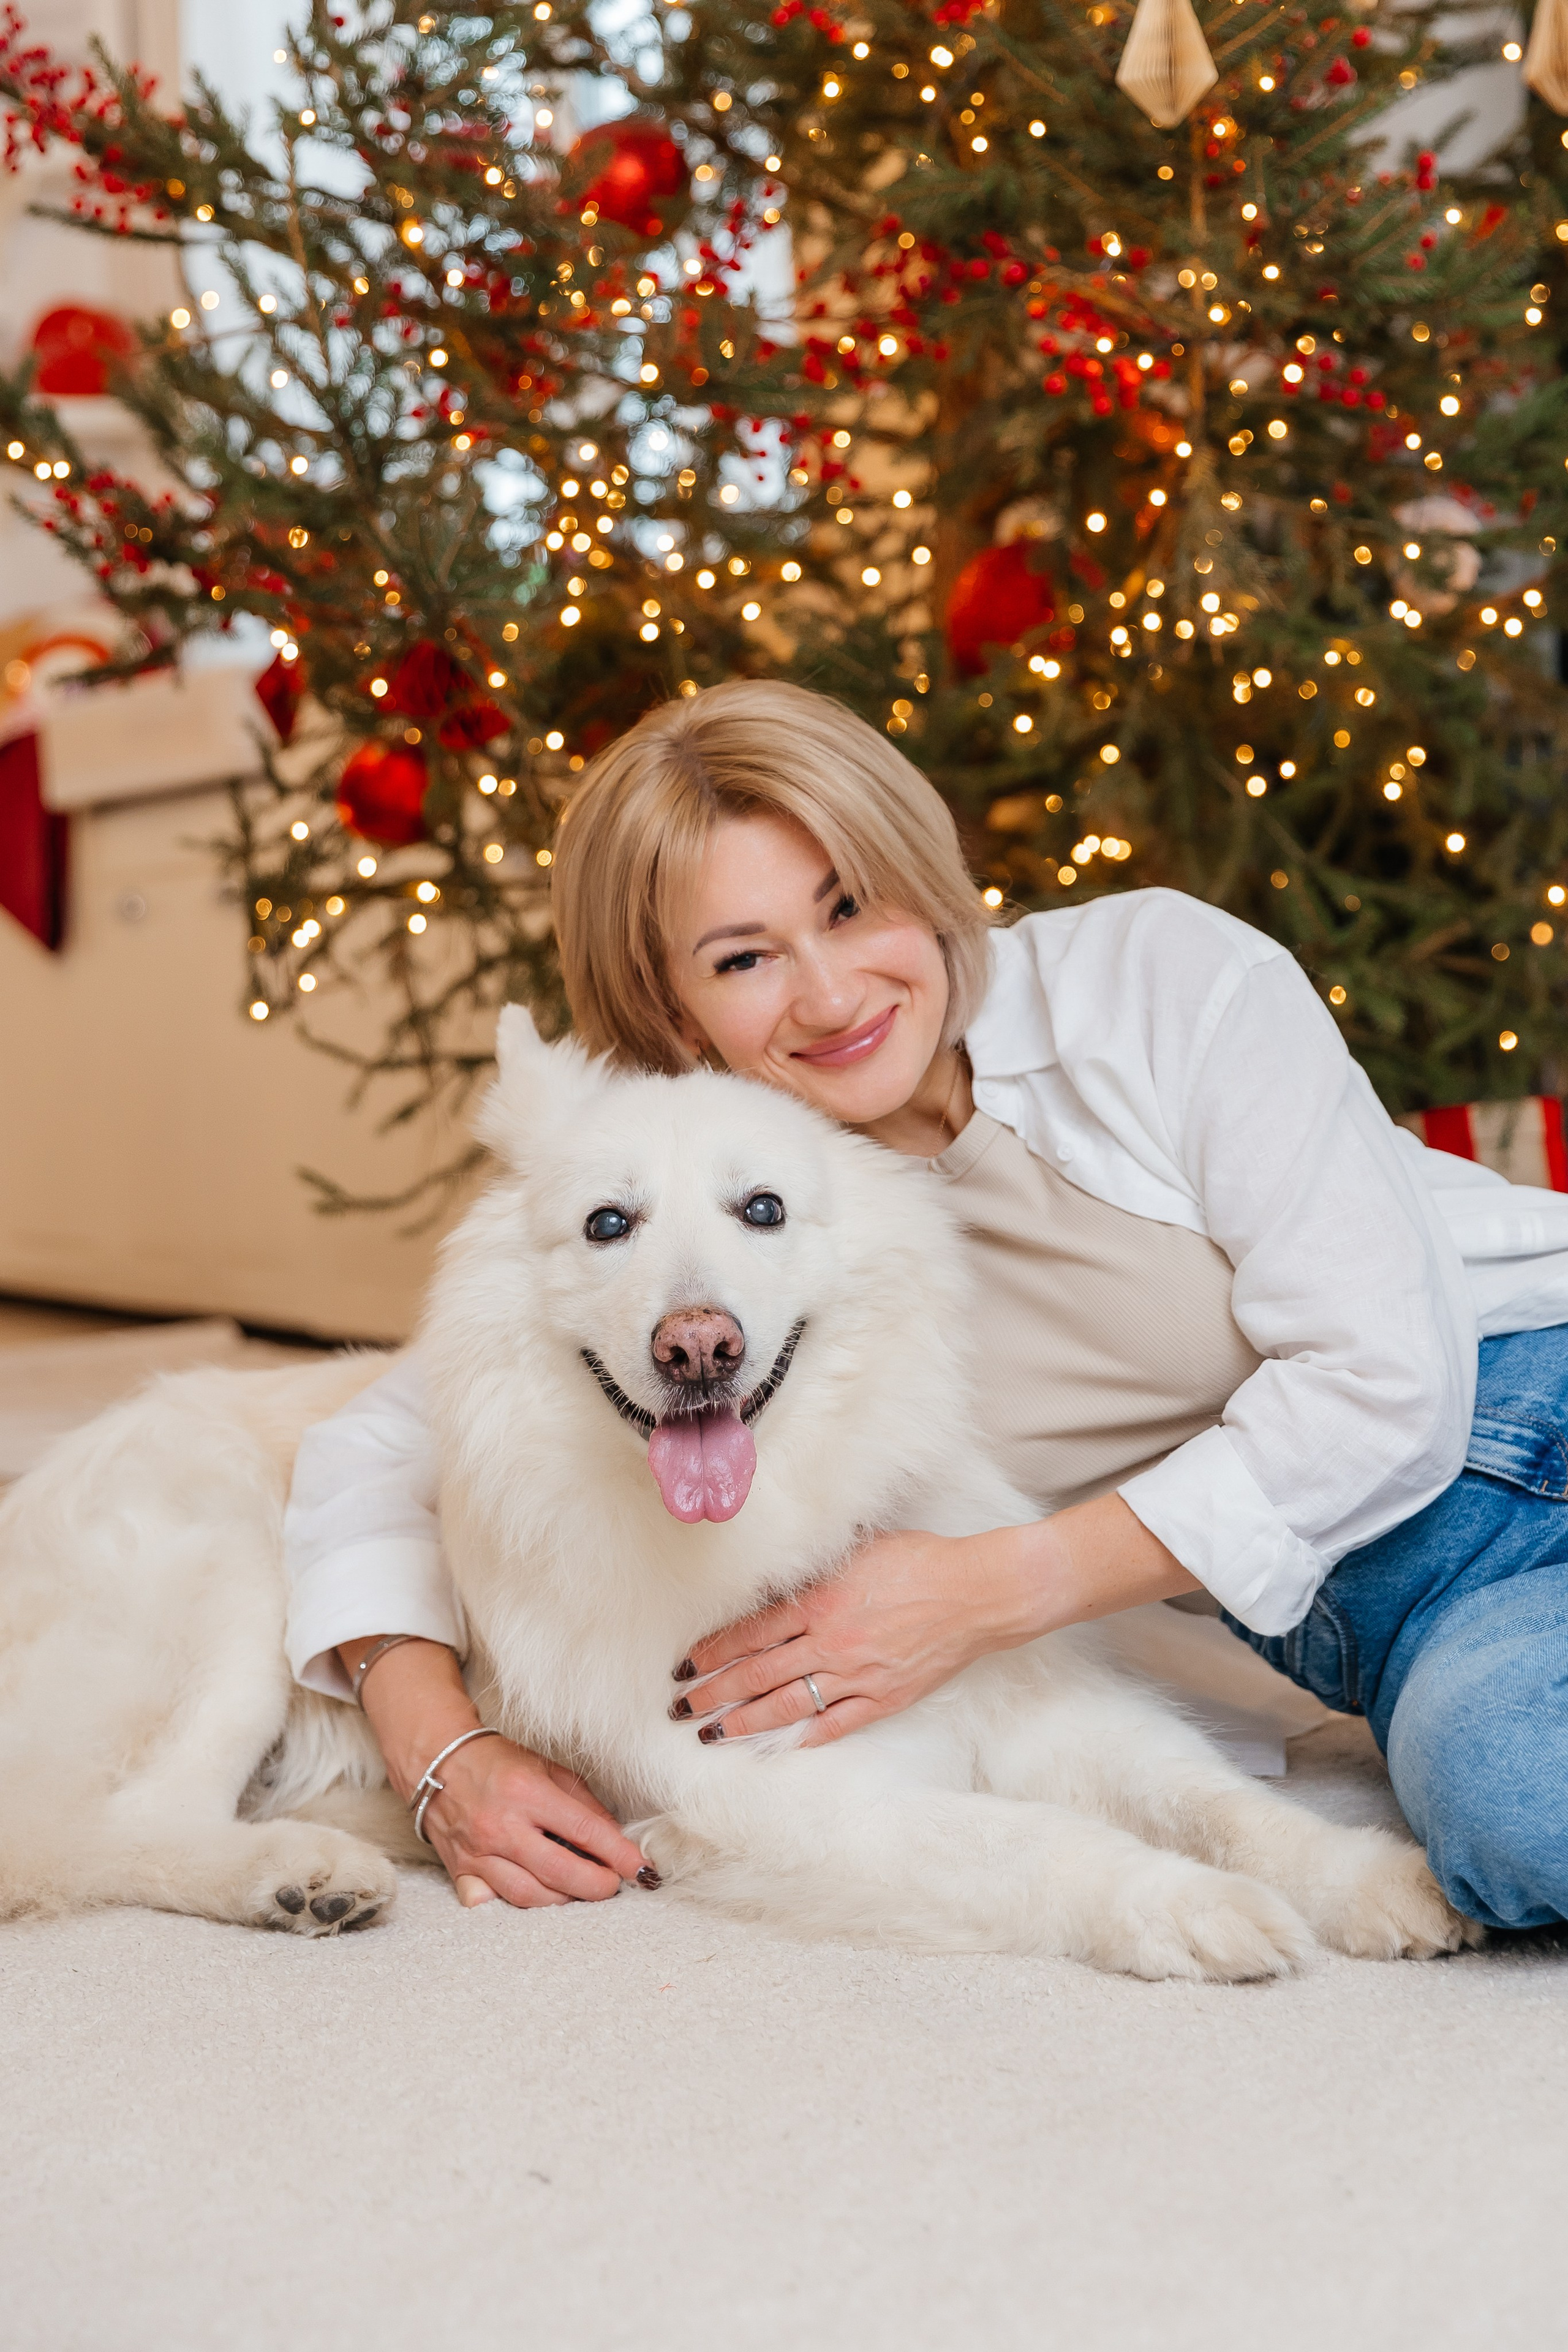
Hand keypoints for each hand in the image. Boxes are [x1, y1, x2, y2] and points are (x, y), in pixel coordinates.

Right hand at [423, 1733, 653, 1908]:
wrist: (437, 1761)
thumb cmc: (497, 1761)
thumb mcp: (547, 1767)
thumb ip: (583, 1803)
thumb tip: (614, 1838)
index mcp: (527, 1792)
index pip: (585, 1830)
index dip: (618, 1853)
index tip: (640, 1868)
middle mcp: (501, 1825)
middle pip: (559, 1872)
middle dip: (595, 1885)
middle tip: (612, 1885)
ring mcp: (478, 1852)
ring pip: (529, 1895)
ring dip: (562, 1899)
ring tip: (578, 1890)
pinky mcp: (460, 1870)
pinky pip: (490, 1901)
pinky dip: (513, 1904)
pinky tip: (533, 1894)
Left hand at [671, 1524, 1037, 1747]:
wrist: (977, 1592)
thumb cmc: (920, 1561)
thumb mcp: (857, 1552)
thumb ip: (814, 1573)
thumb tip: (773, 1582)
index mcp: (820, 1601)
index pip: (750, 1632)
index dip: (713, 1652)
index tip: (685, 1665)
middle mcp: (832, 1642)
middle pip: (758, 1673)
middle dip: (714, 1692)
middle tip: (681, 1707)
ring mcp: (858, 1675)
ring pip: (789, 1705)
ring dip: (746, 1721)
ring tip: (714, 1734)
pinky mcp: (885, 1698)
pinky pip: (836, 1724)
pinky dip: (805, 1736)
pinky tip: (780, 1746)